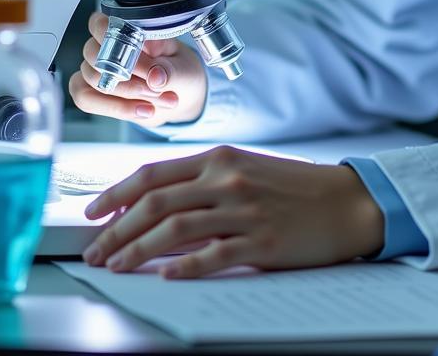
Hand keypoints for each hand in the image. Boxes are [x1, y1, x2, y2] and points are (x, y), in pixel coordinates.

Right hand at [68, 12, 208, 126]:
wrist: (181, 96)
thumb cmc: (180, 72)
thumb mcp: (184, 68)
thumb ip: (171, 70)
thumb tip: (155, 76)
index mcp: (127, 28)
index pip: (99, 23)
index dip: (106, 34)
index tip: (131, 49)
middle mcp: (106, 47)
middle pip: (94, 55)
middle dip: (128, 74)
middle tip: (157, 84)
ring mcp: (97, 70)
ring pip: (93, 79)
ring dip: (128, 93)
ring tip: (159, 98)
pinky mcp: (94, 93)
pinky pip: (87, 100)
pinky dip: (117, 108)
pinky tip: (144, 110)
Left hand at [81, 146, 384, 277]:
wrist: (345, 201)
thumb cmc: (294, 187)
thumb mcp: (247, 170)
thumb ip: (204, 182)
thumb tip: (155, 206)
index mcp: (219, 159)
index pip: (153, 175)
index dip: (116, 194)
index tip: (92, 212)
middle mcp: (226, 180)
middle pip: (154, 204)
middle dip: (116, 229)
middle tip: (95, 250)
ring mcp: (243, 211)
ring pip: (174, 231)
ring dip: (136, 251)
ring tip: (116, 267)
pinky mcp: (261, 243)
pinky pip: (211, 257)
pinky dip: (180, 269)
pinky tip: (162, 278)